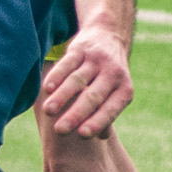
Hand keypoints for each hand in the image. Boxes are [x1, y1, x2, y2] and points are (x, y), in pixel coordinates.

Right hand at [38, 23, 134, 140]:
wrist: (109, 35)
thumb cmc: (109, 75)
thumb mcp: (115, 92)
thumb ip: (107, 114)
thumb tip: (101, 137)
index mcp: (124, 90)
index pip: (110, 109)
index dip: (97, 122)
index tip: (82, 135)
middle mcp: (113, 74)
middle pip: (92, 97)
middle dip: (76, 114)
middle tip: (60, 131)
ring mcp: (97, 60)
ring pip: (77, 80)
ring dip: (62, 97)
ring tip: (48, 112)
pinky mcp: (81, 48)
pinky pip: (67, 63)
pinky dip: (57, 76)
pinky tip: (47, 88)